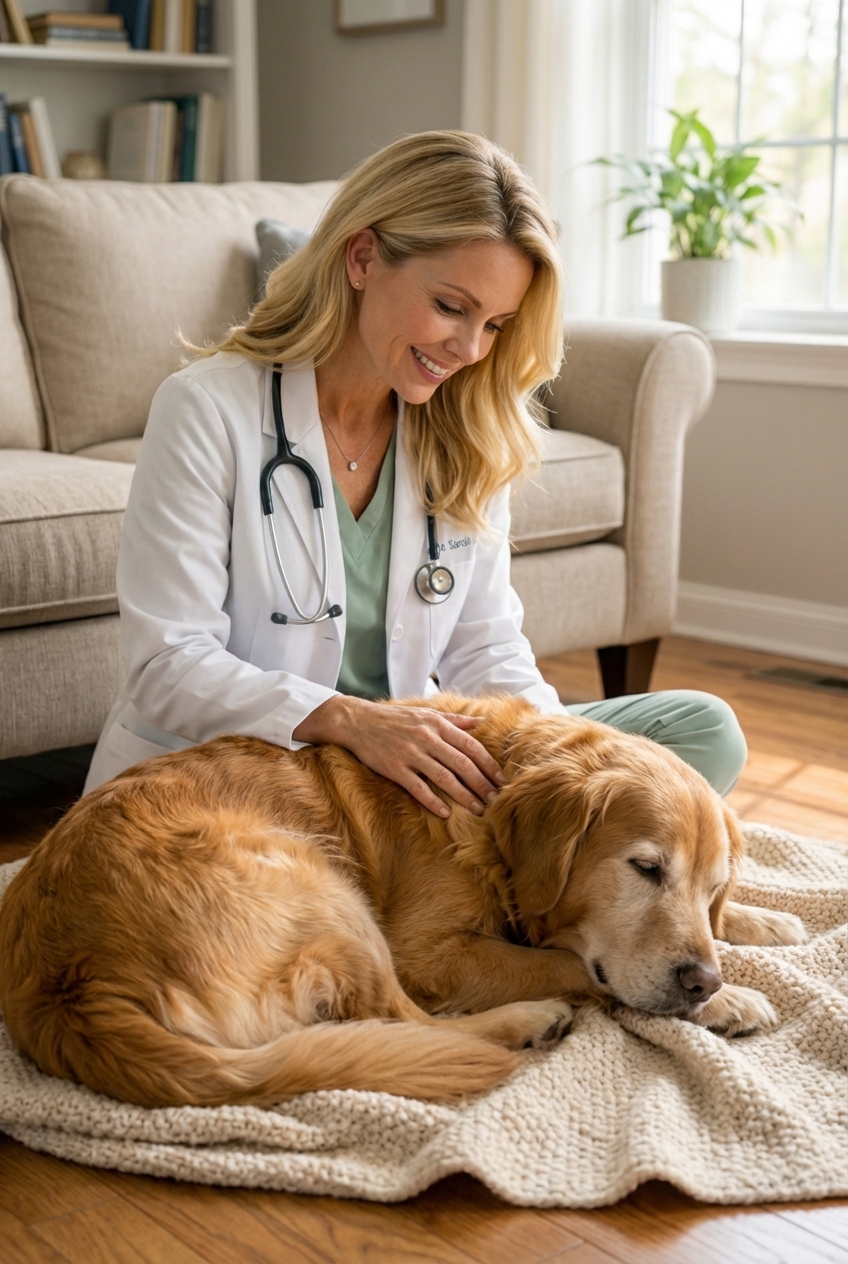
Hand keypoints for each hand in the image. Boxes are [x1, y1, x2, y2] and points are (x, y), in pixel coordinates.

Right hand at [292, 696, 502, 816]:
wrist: (358, 721)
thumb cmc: (395, 719)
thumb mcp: (426, 714)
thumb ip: (454, 720)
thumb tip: (481, 721)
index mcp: (437, 725)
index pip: (470, 746)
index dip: (488, 764)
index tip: (501, 780)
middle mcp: (427, 738)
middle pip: (462, 763)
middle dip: (481, 783)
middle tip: (495, 800)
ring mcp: (410, 754)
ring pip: (444, 777)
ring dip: (463, 795)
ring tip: (478, 809)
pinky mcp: (394, 768)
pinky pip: (417, 787)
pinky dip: (432, 801)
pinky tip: (445, 813)